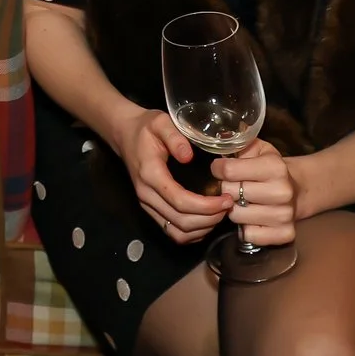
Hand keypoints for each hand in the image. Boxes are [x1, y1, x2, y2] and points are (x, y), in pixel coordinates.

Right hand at [109, 110, 232, 243]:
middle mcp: (146, 195)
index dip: (207, 206)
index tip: (227, 199)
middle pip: (181, 221)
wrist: (125, 135)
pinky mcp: (151, 210)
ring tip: (220, 213)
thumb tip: (188, 156)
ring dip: (202, 228)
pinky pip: (173, 233)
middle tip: (229, 205)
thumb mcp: (160, 122)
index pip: (180, 201)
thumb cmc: (146, 128)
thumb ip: (174, 137)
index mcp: (150, 174)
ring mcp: (147, 205)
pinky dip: (193, 233)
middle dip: (209, 218)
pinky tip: (207, 220)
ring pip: (177, 233)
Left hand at [210, 137, 299, 246]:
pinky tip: (252, 218)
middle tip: (233, 187)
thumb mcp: (257, 149)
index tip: (220, 169)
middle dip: (226, 189)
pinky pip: (248, 235)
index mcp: (275, 167)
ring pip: (237, 215)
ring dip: (234, 209)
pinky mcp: (285, 234)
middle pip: (231, 193)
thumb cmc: (269, 168)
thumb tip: (218, 142)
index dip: (218, 169)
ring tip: (242, 202)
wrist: (297, 189)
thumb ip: (238, 144)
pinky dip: (245, 228)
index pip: (229, 171)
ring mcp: (285, 215)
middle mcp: (282, 191)